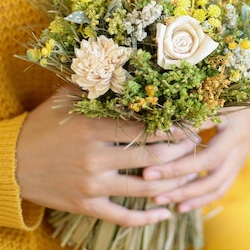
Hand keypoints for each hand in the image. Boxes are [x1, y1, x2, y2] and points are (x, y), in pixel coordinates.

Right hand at [16, 88, 199, 226]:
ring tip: (191, 175)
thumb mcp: (68, 100)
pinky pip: (122, 216)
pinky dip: (146, 218)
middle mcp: (95, 158)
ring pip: (144, 187)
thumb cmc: (46, 125)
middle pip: (153, 158)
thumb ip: (100, 85)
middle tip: (198, 144)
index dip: (175, 127)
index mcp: (94, 128)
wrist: (10, 162)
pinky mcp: (86, 205)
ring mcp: (91, 184)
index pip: (146, 129)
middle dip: (182, 152)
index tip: (194, 122)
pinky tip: (165, 213)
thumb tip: (132, 63)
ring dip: (172, 182)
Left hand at [142, 100, 249, 211]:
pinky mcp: (237, 166)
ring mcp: (240, 159)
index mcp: (234, 129)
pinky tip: (181, 206)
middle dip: (180, 184)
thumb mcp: (215, 99)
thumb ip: (191, 117)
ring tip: (162, 201)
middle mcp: (239, 147)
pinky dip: (201, 199)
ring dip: (189, 196)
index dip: (178, 164)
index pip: (205, 154)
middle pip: (211, 173)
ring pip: (217, 186)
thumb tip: (158, 132)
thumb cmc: (234, 95)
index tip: (149, 170)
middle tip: (150, 188)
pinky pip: (221, 188)